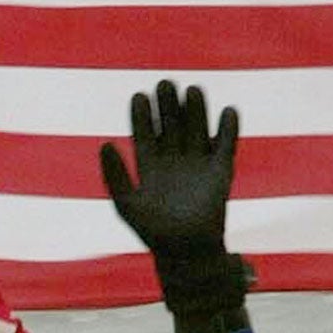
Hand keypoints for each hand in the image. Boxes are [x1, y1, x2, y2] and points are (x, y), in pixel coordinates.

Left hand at [98, 80, 250, 332]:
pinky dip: (227, 130)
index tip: (138, 96)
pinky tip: (227, 111)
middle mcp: (173, 160)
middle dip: (168, 106)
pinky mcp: (220, 172)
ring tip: (193, 90)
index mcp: (149, 165)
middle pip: (171, 125)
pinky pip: (225, 146)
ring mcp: (197, 164)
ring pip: (196, 130)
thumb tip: (104, 144)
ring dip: (196, 111)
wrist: (185, 250)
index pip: (144, 133)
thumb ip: (115, 174)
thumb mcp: (125, 202)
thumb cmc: (151, 230)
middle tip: (165, 83)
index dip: (141, 115)